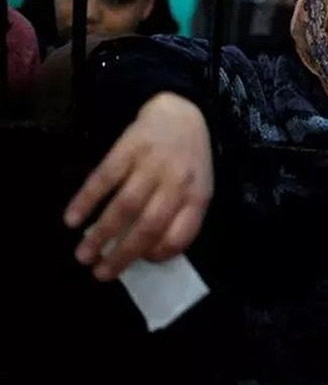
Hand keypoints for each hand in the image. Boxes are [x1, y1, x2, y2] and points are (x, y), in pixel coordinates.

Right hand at [64, 92, 212, 280]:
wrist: (180, 111)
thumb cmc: (188, 159)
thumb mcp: (198, 187)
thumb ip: (182, 216)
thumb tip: (150, 251)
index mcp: (198, 195)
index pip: (182, 234)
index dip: (161, 253)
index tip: (142, 262)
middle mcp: (176, 182)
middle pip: (149, 226)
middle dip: (122, 254)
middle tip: (101, 274)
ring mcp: (151, 164)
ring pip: (124, 206)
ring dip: (100, 234)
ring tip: (83, 256)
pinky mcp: (128, 147)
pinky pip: (104, 178)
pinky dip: (86, 200)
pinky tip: (72, 219)